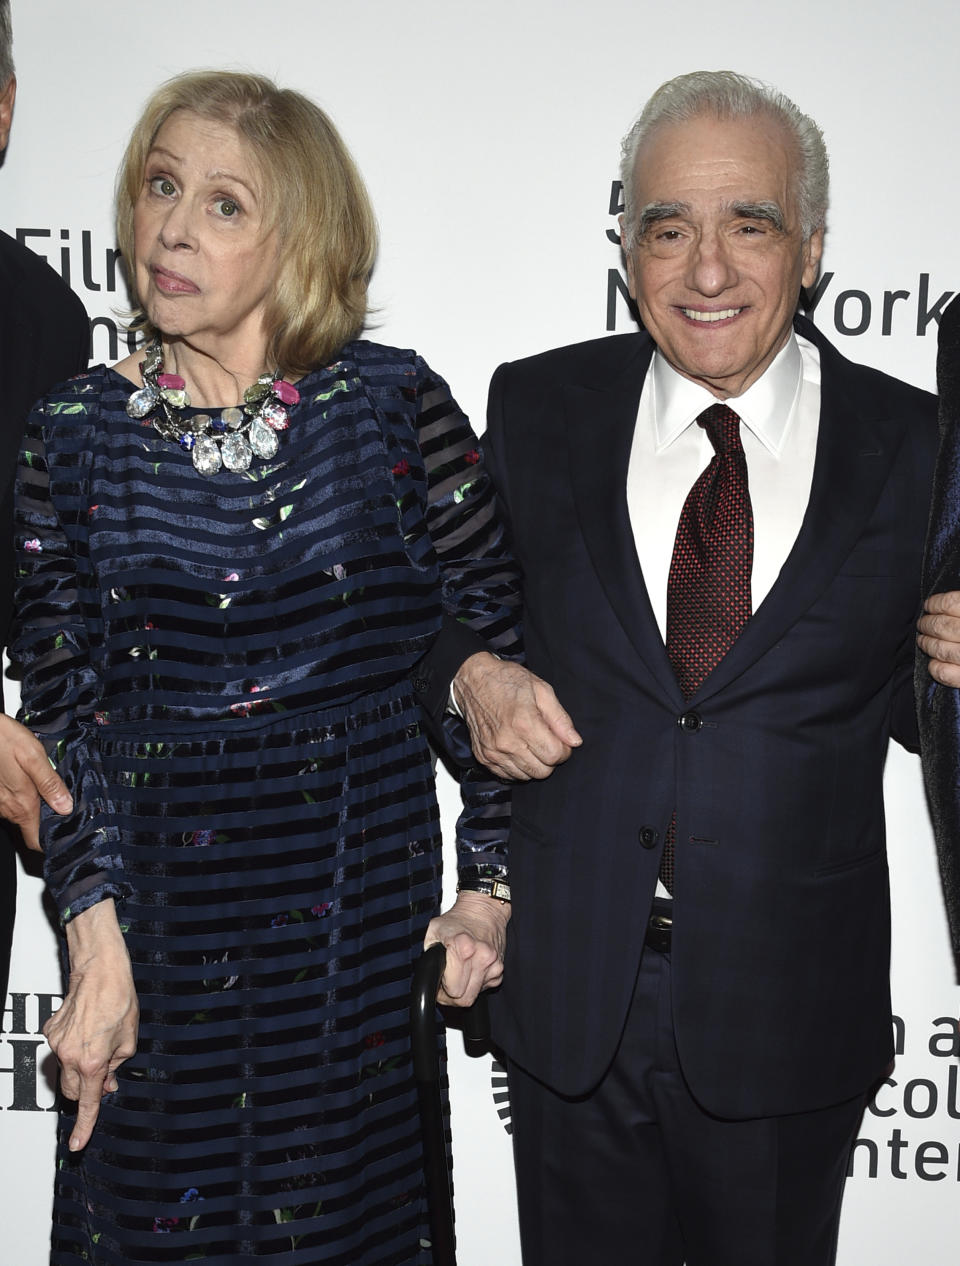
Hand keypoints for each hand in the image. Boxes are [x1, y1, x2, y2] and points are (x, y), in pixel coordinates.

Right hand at [0, 712, 71, 849]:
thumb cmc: (3, 739)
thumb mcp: (34, 757)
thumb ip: (50, 784)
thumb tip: (66, 806)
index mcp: (22, 803)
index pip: (35, 840)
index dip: (50, 842)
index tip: (66, 833)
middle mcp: (8, 808)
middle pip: (31, 827)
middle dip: (49, 820)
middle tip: (67, 805)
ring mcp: (0, 802)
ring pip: (23, 814)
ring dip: (38, 806)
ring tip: (54, 789)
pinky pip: (13, 803)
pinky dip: (25, 797)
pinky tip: (34, 781)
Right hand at [44, 900, 138, 1150]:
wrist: (100, 970)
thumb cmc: (119, 1000)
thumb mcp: (129, 1039)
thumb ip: (117, 1065)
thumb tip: (107, 1082)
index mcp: (92, 1062)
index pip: (87, 1102)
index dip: (84, 1125)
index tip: (78, 1144)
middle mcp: (70, 1055)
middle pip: (71, 1089)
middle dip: (86, 1089)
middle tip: (106, 1074)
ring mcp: (57, 1043)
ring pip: (65, 1069)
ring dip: (80, 1066)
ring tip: (100, 1040)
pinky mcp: (50, 1030)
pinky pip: (61, 1048)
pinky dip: (73, 1046)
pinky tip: (87, 1027)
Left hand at [424, 890, 510, 1006]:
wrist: (483, 910)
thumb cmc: (457, 919)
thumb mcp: (434, 931)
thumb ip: (429, 956)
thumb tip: (428, 978)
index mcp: (463, 948)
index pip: (453, 991)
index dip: (442, 992)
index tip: (439, 984)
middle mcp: (482, 957)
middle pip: (465, 999)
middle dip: (452, 996)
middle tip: (446, 983)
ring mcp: (493, 964)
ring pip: (474, 996)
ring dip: (464, 990)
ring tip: (458, 974)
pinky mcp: (500, 968)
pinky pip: (484, 987)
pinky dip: (476, 983)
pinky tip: (470, 969)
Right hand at [452, 653, 580, 779]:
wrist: (473, 681)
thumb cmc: (507, 681)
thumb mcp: (541, 689)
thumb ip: (560, 718)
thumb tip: (574, 741)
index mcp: (524, 723)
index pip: (555, 755)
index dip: (564, 750)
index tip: (561, 741)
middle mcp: (507, 742)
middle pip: (542, 771)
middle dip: (550, 759)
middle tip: (547, 742)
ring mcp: (493, 752)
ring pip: (526, 776)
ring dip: (534, 764)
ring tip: (531, 744)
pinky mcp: (483, 757)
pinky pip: (507, 776)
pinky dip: (517, 767)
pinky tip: (517, 749)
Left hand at [918, 591, 959, 685]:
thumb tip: (947, 603)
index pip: (951, 603)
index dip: (935, 604)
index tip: (929, 605)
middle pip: (942, 626)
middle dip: (927, 624)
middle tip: (922, 624)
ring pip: (940, 649)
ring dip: (927, 644)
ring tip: (923, 641)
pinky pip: (945, 673)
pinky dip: (935, 668)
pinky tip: (934, 664)